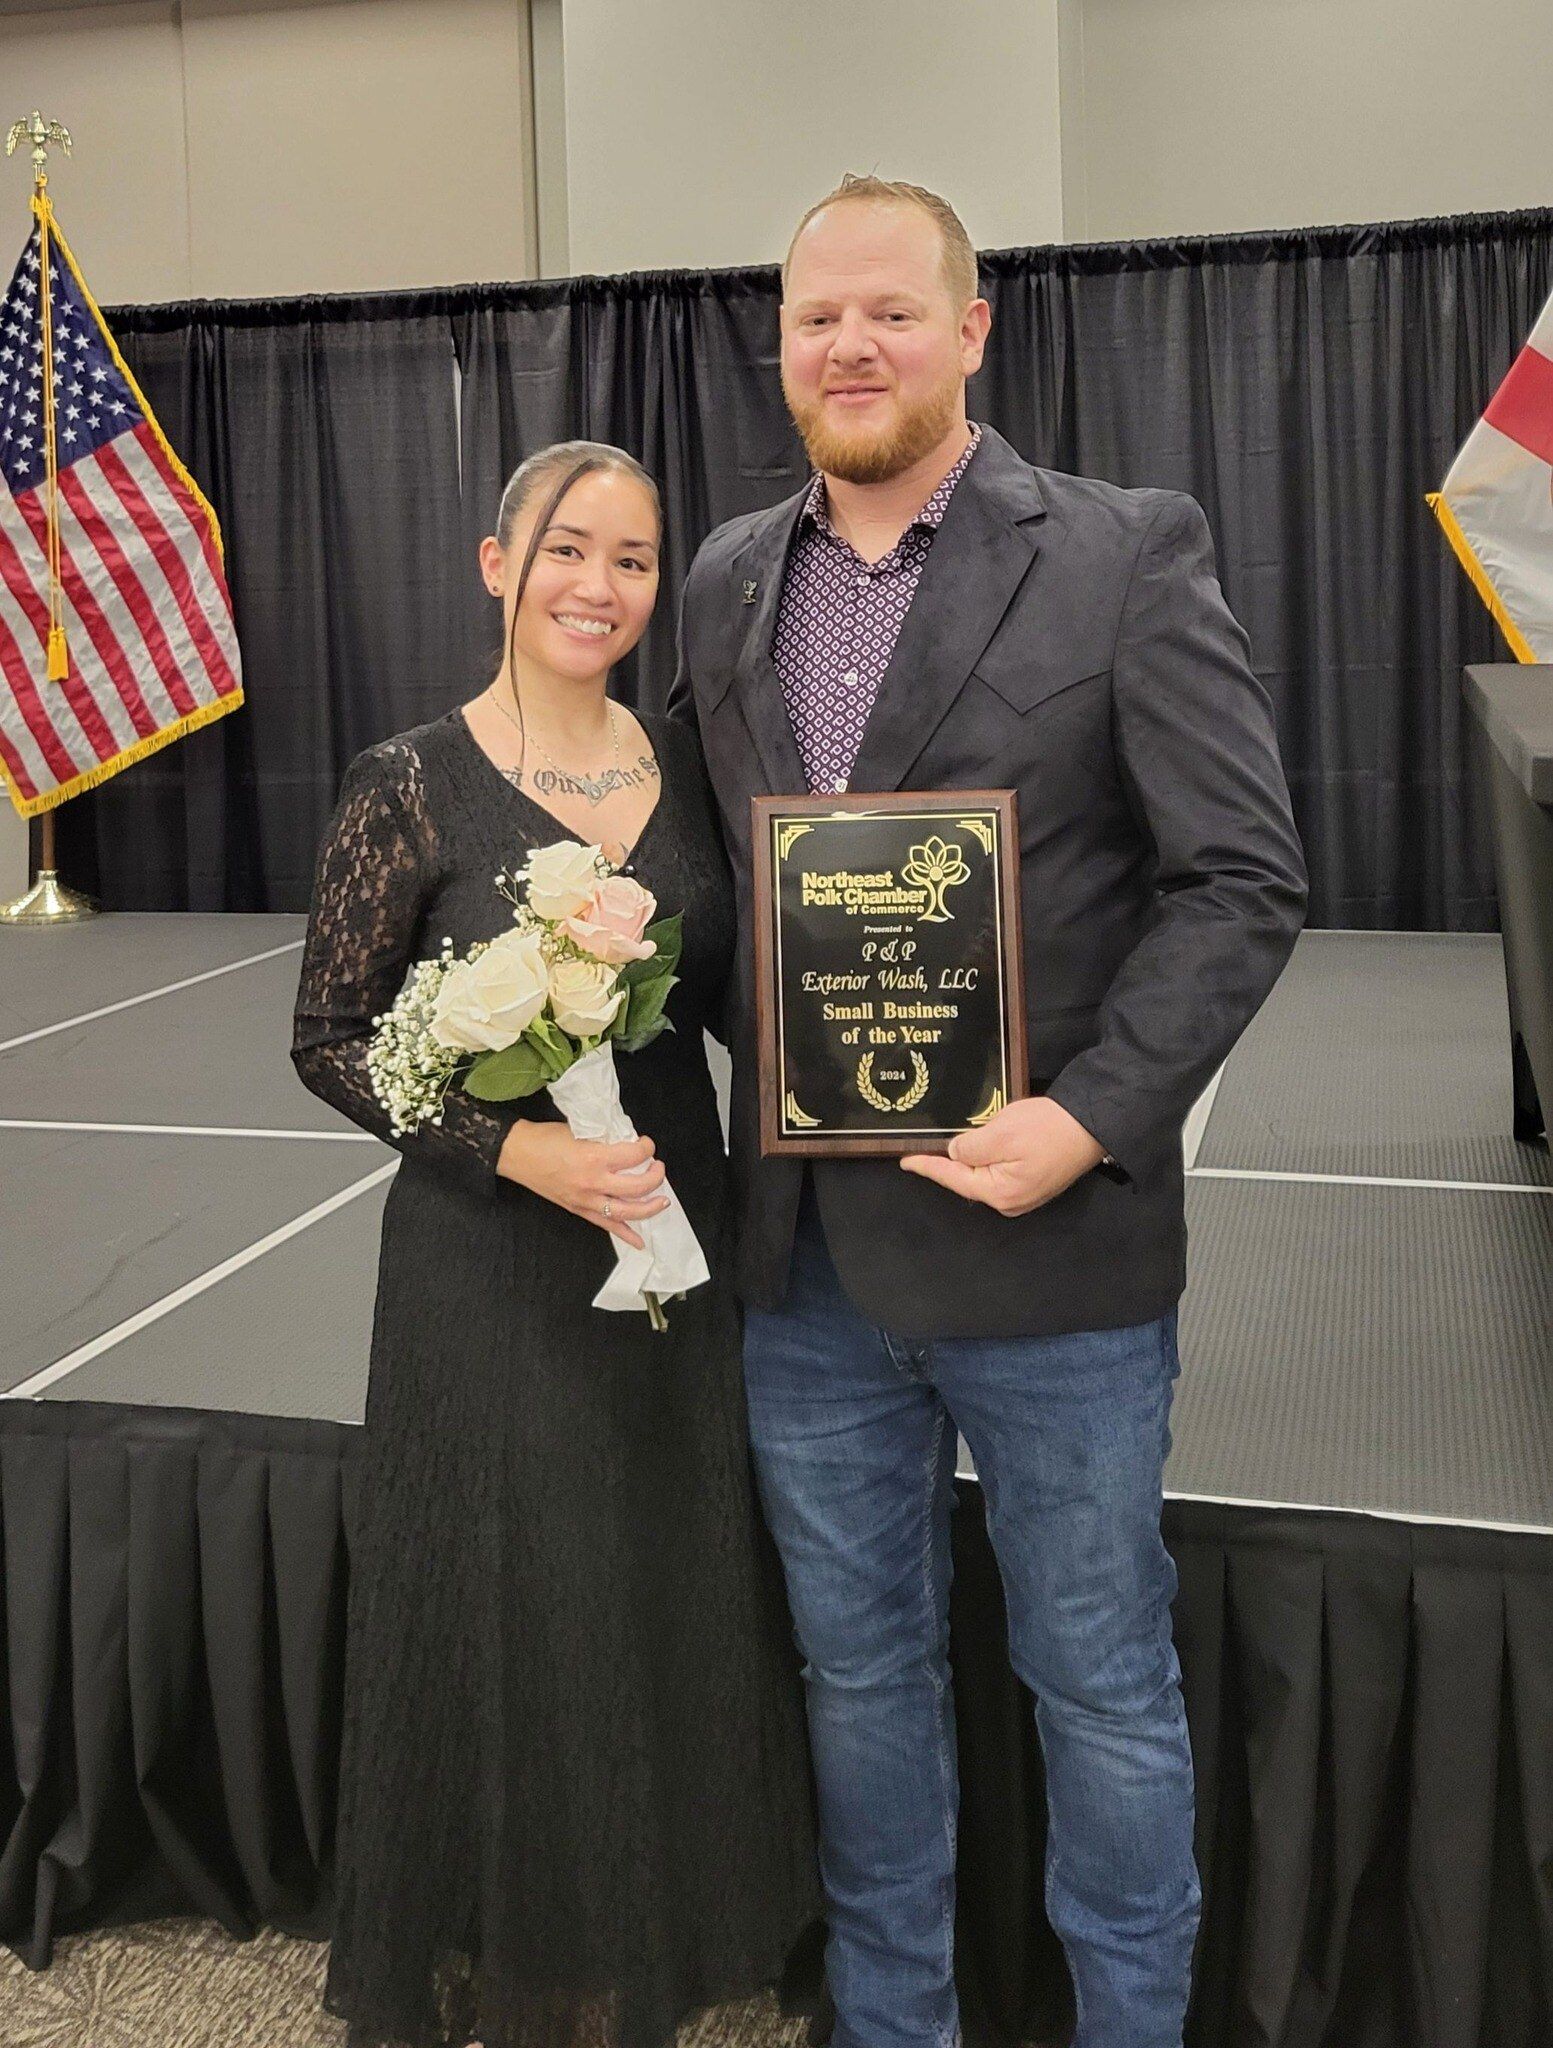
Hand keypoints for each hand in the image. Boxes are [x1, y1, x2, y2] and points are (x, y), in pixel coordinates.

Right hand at [497, 1121, 668, 1248]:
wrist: (517, 1154)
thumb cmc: (545, 1138)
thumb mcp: (580, 1131)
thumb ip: (605, 1140)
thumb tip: (628, 1145)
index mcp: (595, 1157)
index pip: (635, 1155)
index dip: (647, 1148)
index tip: (647, 1145)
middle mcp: (594, 1182)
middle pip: (638, 1186)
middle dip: (656, 1177)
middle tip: (658, 1168)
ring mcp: (586, 1200)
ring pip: (628, 1211)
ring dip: (650, 1207)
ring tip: (662, 1201)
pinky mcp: (579, 1210)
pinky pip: (606, 1225)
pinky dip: (625, 1234)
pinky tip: (639, 1242)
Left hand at [900, 1096, 1105, 1216]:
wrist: (1093, 1124)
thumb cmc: (1048, 1128)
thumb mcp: (1001, 1132)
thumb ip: (971, 1147)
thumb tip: (954, 1154)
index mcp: (1000, 1193)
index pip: (953, 1179)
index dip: (927, 1167)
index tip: (904, 1161)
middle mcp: (1011, 1202)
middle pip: (968, 1181)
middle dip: (948, 1165)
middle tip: (923, 1147)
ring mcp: (1025, 1195)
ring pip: (984, 1176)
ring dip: (969, 1161)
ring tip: (948, 1145)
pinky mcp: (1035, 1183)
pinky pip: (1000, 1173)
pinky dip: (987, 1159)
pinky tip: (979, 1147)